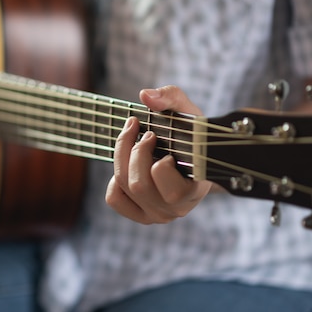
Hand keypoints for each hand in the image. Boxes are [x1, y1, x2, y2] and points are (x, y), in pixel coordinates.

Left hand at [106, 86, 213, 223]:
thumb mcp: (188, 112)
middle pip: (138, 184)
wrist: (196, 160)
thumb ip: (171, 98)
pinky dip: (115, 180)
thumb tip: (145, 95)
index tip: (156, 136)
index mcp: (194, 189)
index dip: (156, 157)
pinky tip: (129, 166)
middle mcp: (176, 208)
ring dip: (123, 157)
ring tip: (136, 141)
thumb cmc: (192, 136)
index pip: (164, 181)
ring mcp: (158, 215)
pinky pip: (114, 199)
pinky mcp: (142, 216)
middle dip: (134, 150)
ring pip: (124, 187)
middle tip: (145, 133)